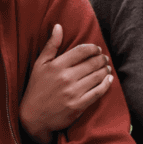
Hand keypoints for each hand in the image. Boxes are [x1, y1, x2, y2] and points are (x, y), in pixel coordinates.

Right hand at [20, 24, 112, 143]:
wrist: (33, 117)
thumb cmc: (37, 88)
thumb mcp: (39, 65)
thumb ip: (51, 46)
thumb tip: (59, 26)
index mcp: (56, 66)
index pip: (81, 51)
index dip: (93, 48)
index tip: (97, 49)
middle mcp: (66, 78)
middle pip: (92, 63)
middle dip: (101, 59)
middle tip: (104, 58)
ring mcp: (73, 92)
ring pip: (97, 76)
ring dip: (105, 70)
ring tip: (106, 68)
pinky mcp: (79, 105)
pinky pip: (98, 92)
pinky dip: (106, 84)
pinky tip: (109, 79)